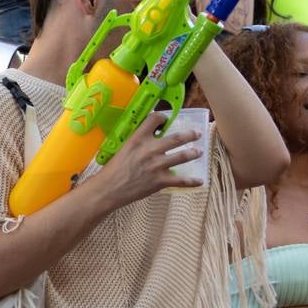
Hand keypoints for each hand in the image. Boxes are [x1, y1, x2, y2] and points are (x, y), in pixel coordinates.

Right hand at [85, 111, 203, 210]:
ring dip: (194, 153)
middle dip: (190, 135)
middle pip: (176, 138)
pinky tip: (199, 181)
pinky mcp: (160, 181)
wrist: (108, 189)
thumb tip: (147, 139)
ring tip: (198, 152)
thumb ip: (136, 143)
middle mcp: (150, 149)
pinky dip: (192, 181)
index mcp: (138, 139)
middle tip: (196, 134)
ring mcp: (157, 165)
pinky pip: (181, 180)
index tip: (165, 120)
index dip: (162, 117)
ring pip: (183, 156)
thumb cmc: (112, 170)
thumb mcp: (122, 149)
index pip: (154, 119)